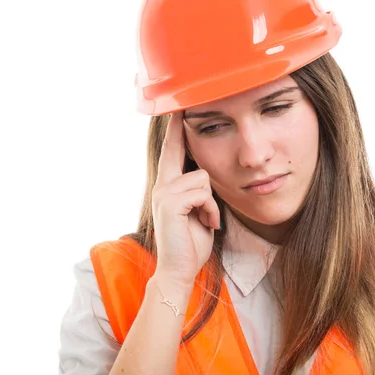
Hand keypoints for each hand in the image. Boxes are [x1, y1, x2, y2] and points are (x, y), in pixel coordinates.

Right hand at [151, 111, 220, 285]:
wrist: (180, 269)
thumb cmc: (191, 241)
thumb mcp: (197, 210)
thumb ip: (197, 191)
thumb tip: (206, 173)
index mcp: (167, 186)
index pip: (171, 151)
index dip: (174, 129)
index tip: (177, 108)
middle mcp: (162, 185)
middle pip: (178, 149)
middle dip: (179, 128)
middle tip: (181, 105)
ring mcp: (164, 192)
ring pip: (203, 177)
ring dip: (212, 201)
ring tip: (208, 219)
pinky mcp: (171, 202)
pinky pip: (202, 192)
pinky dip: (211, 209)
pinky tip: (208, 223)